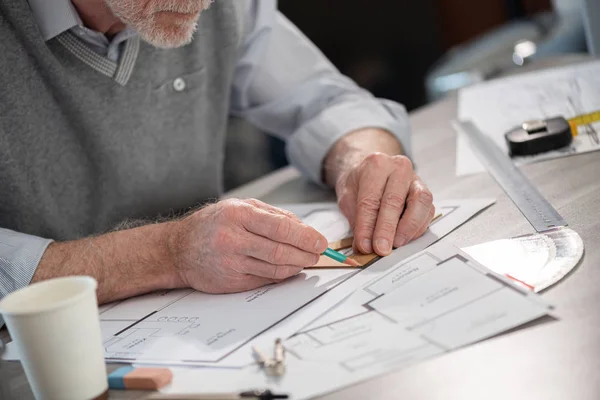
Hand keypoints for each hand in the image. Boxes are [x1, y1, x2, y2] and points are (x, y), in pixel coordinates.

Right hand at [168, 199, 327, 292]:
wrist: (178, 249)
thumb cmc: (211, 224)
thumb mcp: (239, 206)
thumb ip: (271, 214)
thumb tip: (303, 228)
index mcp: (238, 215)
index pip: (282, 227)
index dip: (306, 236)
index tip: (320, 241)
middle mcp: (233, 239)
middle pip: (282, 250)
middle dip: (306, 253)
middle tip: (318, 253)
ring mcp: (232, 262)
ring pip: (276, 268)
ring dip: (298, 266)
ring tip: (306, 260)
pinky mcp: (232, 282)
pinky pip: (266, 279)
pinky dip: (282, 274)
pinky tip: (288, 268)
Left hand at [335, 153, 433, 255]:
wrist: (371, 171)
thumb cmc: (359, 184)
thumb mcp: (348, 198)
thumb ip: (356, 222)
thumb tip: (363, 247)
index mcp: (376, 165)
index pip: (370, 199)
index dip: (367, 226)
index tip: (364, 246)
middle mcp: (399, 168)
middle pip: (395, 200)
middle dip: (387, 229)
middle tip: (381, 249)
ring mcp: (415, 179)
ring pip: (420, 203)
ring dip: (408, 228)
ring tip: (396, 244)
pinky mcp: (425, 193)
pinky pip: (427, 211)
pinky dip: (417, 228)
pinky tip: (405, 239)